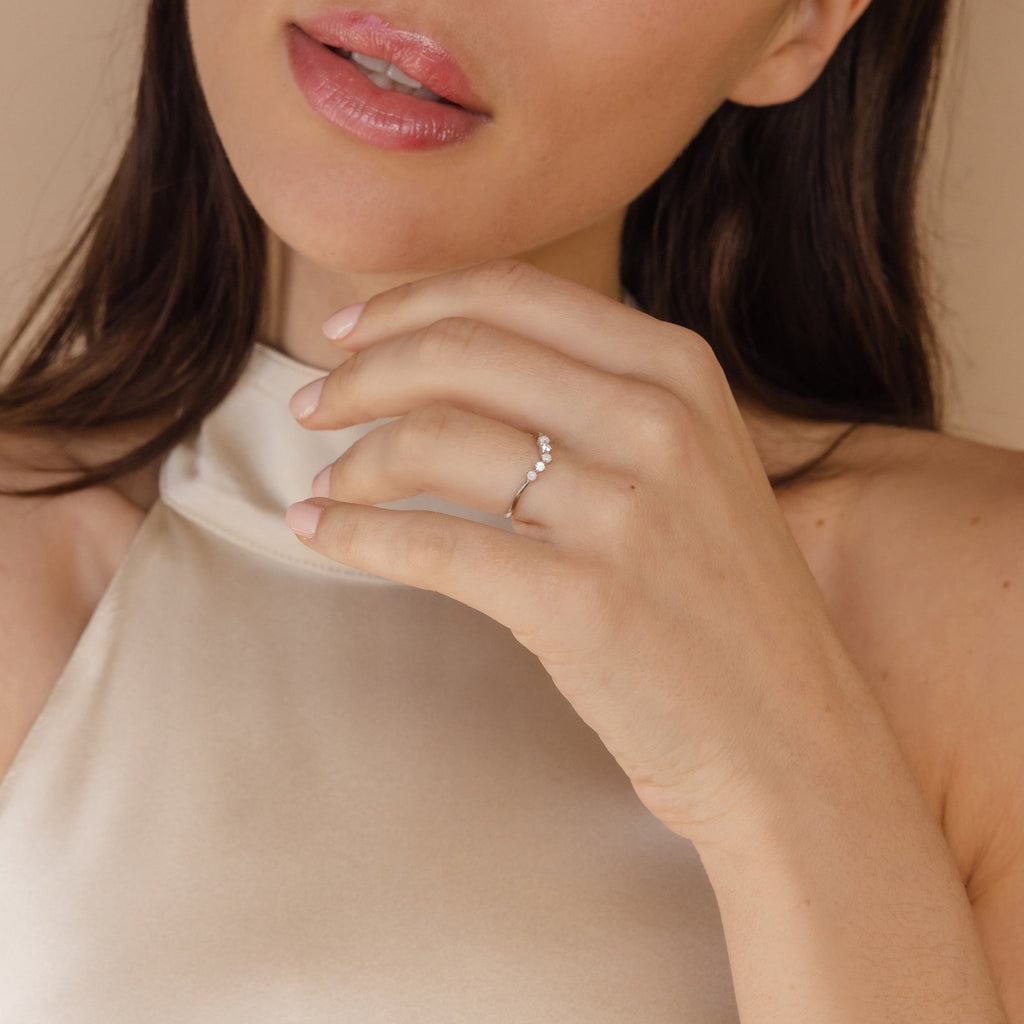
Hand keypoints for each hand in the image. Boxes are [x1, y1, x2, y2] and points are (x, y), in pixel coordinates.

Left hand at [287, 259, 867, 843]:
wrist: (789, 737)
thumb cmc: (723, 607)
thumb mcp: (690, 467)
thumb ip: (599, 403)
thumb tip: (456, 370)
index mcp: (678, 370)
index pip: (511, 294)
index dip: (409, 304)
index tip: (349, 333)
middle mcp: (654, 420)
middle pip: (459, 351)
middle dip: (360, 373)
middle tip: (312, 405)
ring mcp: (621, 508)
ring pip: (434, 438)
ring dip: (353, 461)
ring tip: (325, 487)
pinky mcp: (579, 598)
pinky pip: (430, 544)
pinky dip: (353, 535)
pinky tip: (318, 534)